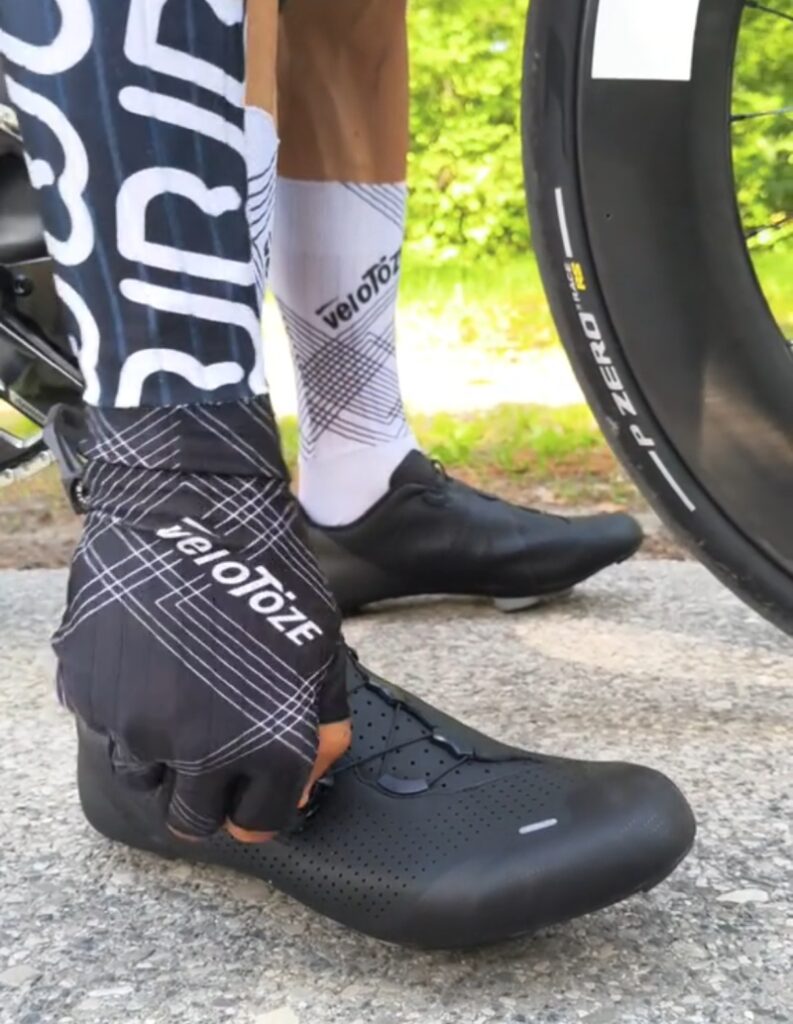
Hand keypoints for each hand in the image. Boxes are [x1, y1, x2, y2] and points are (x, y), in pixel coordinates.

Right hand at [54, 399, 350, 842]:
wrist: (191, 509)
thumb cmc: (269, 575)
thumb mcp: (322, 648)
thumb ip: (321, 724)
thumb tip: (307, 780)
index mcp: (268, 745)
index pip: (259, 822)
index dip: (260, 804)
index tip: (255, 783)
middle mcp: (199, 752)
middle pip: (193, 819)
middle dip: (207, 794)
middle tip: (214, 749)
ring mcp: (136, 725)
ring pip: (145, 774)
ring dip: (163, 750)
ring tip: (180, 691)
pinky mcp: (91, 696)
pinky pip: (108, 725)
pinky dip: (126, 707)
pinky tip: (148, 659)